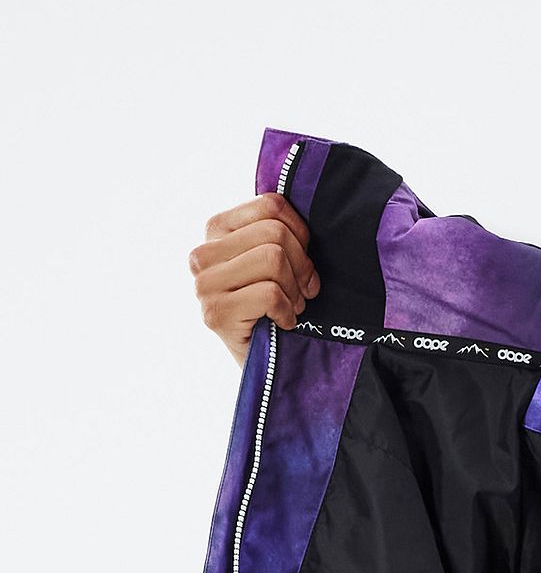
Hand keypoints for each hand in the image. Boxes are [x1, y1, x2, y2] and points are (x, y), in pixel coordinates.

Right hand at [190, 194, 319, 368]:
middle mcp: (202, 253)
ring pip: (273, 259)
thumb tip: (305, 210)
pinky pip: (270, 293)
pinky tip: (283, 324)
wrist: (267, 367)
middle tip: (302, 292)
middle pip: (275, 233)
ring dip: (295, 291)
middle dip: (302, 267)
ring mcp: (204, 284)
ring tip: (291, 308)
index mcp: (216, 229)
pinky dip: (288, 312)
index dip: (301, 235)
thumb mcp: (275, 261)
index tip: (303, 262)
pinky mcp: (215, 313)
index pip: (272, 205)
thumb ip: (278, 232)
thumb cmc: (277, 310)